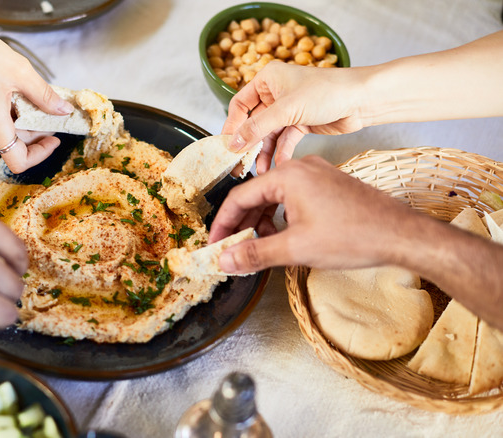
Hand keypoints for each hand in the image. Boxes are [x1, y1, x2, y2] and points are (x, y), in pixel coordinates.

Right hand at [0, 10, 72, 172]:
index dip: (41, 154)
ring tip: (21, 93)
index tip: (53, 138)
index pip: (19, 161)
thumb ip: (45, 96)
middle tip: (46, 108)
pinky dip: (0, 114)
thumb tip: (63, 110)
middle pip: (12, 144)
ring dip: (17, 120)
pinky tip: (4, 91)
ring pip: (0, 132)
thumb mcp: (19, 71)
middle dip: (33, 130)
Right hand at [208, 156, 425, 272]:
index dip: (223, 224)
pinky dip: (283, 217)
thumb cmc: (354, 235)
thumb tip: (225, 260)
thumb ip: (254, 254)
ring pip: (276, 197)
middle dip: (243, 224)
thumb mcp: (296, 249)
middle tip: (233, 250)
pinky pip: (295, 198)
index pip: (239, 197)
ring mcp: (318, 175)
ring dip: (263, 222)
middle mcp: (301, 168)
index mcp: (287, 176)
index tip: (215, 244)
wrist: (402, 234)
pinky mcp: (331, 185)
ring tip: (260, 248)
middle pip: (257, 195)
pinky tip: (286, 237)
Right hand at [222, 62, 364, 174]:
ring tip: (259, 170)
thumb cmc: (328, 91)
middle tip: (240, 164)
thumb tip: (234, 142)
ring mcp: (289, 109)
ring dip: (264, 152)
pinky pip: (285, 140)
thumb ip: (257, 128)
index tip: (226, 146)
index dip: (232, 125)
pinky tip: (279, 165)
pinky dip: (281, 152)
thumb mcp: (286, 109)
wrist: (363, 99)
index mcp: (268, 79)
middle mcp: (276, 93)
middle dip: (248, 144)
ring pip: (269, 135)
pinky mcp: (301, 123)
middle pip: (253, 122)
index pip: (240, 104)